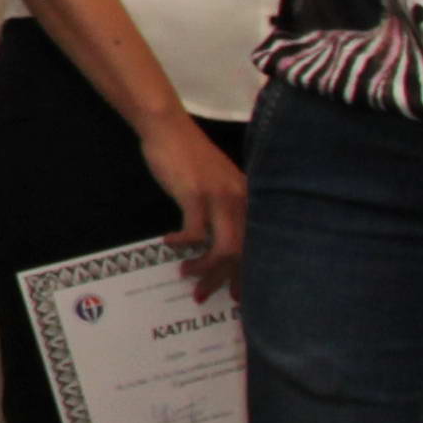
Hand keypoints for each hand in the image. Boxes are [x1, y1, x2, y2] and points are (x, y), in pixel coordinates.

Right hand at [140, 114, 250, 293]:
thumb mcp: (215, 182)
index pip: (254, 244)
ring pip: (223, 248)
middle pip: (241, 252)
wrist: (168, 127)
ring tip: (185, 273)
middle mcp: (240, 200)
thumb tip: (212, 239)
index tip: (235, 294)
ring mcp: (219, 198)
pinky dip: (183, 243)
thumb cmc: (188, 154)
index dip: (245, 273)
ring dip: (204, 268)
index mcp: (246, 199)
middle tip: (204, 295)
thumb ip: (221, 207)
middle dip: (223, 279)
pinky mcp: (196, 195)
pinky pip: (195, 233)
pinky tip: (168, 242)